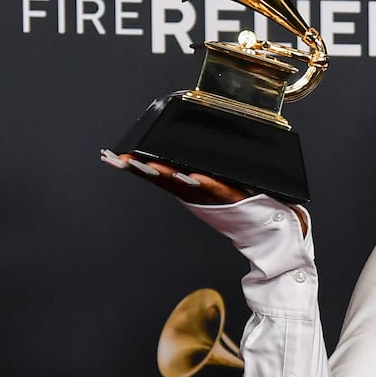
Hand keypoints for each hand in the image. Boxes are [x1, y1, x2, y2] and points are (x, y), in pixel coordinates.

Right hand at [100, 149, 250, 204]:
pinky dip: (208, 184)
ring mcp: (212, 195)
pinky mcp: (233, 196)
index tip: (116, 158)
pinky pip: (219, 189)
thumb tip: (172, 153)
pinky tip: (196, 177)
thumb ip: (188, 171)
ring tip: (155, 166)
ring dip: (171, 176)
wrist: (258, 223)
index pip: (156, 175)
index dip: (136, 167)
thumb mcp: (206, 184)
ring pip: (188, 185)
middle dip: (147, 170)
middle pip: (167, 180)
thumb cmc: (231, 198)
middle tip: (130, 161)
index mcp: (186, 186)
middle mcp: (194, 192)